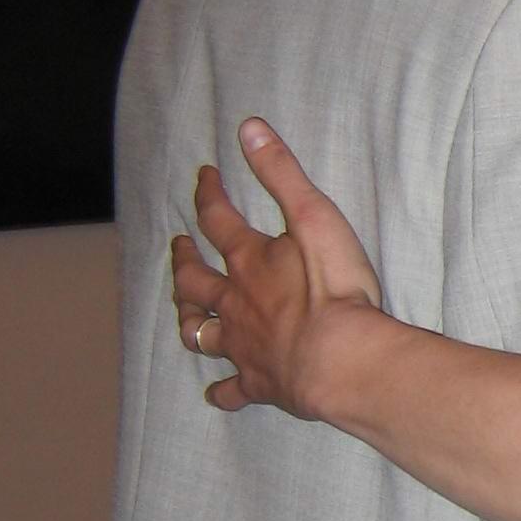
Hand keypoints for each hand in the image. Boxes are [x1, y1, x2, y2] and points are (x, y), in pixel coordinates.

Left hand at [172, 118, 383, 415]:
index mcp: (250, 262)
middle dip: (184, 260)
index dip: (209, 195)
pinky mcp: (259, 382)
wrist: (341, 359)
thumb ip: (282, 174)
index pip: (218, 220)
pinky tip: (215, 392)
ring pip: (201, 333)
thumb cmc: (335, 290)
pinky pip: (232, 390)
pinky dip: (222, 391)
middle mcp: (236, 303)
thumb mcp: (315, 218)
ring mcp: (243, 346)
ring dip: (191, 321)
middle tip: (179, 247)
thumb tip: (249, 128)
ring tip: (186, 312)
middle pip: (196, 280)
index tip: (205, 178)